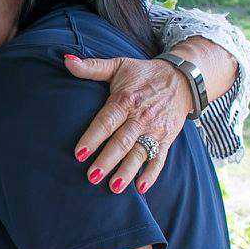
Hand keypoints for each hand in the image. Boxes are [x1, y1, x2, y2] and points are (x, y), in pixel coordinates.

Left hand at [63, 54, 194, 193]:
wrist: (182, 78)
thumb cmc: (143, 74)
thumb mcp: (119, 65)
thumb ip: (92, 67)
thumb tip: (66, 61)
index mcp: (126, 100)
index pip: (107, 121)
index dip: (93, 137)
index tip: (79, 153)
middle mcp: (141, 117)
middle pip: (122, 141)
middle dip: (108, 159)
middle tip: (92, 176)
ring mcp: (155, 130)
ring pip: (140, 153)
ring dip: (127, 171)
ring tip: (114, 187)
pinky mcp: (167, 139)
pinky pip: (159, 159)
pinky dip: (152, 174)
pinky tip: (140, 188)